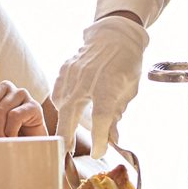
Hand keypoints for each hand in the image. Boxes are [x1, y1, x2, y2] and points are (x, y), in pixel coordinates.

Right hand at [51, 14, 148, 157]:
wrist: (115, 34)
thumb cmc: (126, 63)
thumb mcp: (129, 90)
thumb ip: (118, 114)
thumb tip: (112, 139)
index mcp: (108, 85)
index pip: (101, 118)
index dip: (99, 139)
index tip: (99, 152)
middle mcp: (86, 79)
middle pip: (70, 114)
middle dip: (67, 136)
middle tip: (66, 154)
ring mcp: (72, 73)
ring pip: (61, 104)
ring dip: (64, 121)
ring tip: (68, 134)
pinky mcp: (64, 69)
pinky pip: (58, 92)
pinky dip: (61, 104)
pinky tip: (66, 110)